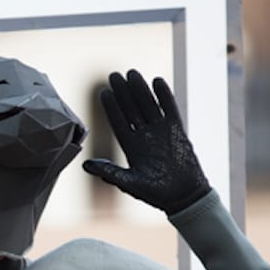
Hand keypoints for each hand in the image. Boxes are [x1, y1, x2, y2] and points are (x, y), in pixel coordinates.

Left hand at [83, 70, 210, 213]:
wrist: (184, 196)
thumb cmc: (156, 193)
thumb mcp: (130, 183)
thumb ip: (109, 172)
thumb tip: (85, 164)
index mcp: (131, 147)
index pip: (118, 122)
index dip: (111, 108)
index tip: (104, 93)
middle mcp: (144, 137)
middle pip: (131, 110)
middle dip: (123, 93)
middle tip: (114, 76)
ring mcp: (161, 132)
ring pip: (148, 106)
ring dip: (140, 90)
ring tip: (132, 73)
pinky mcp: (177, 131)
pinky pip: (169, 109)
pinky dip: (164, 96)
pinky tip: (157, 81)